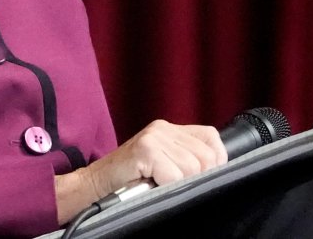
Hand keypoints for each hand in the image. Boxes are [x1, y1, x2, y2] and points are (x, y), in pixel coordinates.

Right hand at [55, 120, 226, 221]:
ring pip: (192, 167)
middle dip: (196, 177)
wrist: (95, 185)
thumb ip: (186, 158)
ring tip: (159, 182)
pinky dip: (166, 185)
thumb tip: (217, 169)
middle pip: (206, 157)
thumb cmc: (130, 180)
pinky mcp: (144, 149)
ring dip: (178, 183)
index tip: (198, 176)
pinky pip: (174, 174)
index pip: (211, 138)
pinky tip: (152, 182)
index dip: (214, 161)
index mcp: (169, 129)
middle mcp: (162, 128)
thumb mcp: (163, 163)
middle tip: (172, 182)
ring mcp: (153, 137)